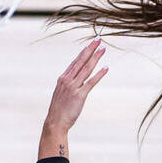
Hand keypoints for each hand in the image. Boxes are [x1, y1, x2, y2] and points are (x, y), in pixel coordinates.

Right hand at [39, 40, 107, 154]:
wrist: (55, 122)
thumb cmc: (59, 110)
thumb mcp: (61, 94)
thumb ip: (68, 85)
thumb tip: (76, 80)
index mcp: (63, 78)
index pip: (75, 62)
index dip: (83, 52)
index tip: (90, 44)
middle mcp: (67, 80)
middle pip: (81, 61)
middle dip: (90, 50)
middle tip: (98, 40)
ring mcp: (73, 87)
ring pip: (86, 69)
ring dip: (95, 58)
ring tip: (103, 49)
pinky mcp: (79, 95)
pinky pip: (91, 82)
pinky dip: (99, 74)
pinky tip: (106, 68)